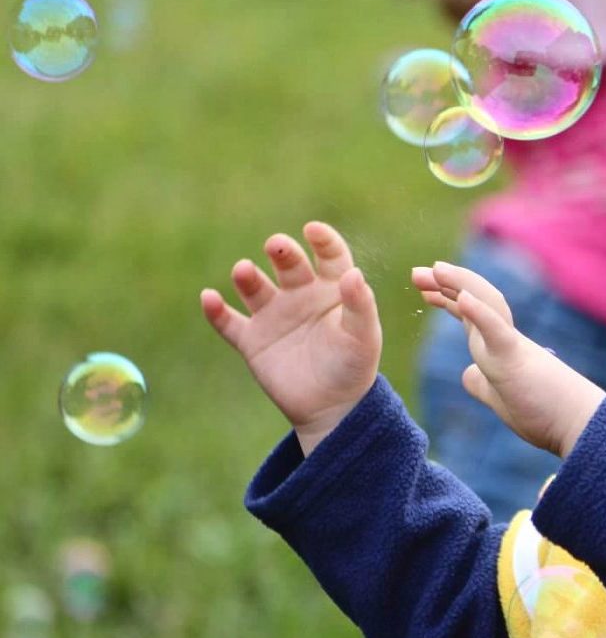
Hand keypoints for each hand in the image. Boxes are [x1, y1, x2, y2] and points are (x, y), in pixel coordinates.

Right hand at [200, 222, 380, 455]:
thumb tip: (354, 274)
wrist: (332, 408)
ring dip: (247, 277)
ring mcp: (274, 316)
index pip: (329, 256)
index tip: (313, 230)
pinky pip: (228, 322)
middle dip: (282, 252)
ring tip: (244, 270)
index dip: (323, 240)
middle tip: (276, 245)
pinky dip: (216, 311)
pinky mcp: (252, 340)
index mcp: (332, 289)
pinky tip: (209, 298)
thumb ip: (361, 305)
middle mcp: (301, 295)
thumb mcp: (364, 337)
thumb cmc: (354, 367)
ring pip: (255, 287)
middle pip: (289, 264)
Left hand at [411, 262, 604, 456]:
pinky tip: (461, 297)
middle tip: (416, 272)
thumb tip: (468, 375)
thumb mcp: (501, 399)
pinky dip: (479, 312)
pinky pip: (496, 332)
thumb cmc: (546, 414)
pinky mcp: (517, 361)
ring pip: (486, 305)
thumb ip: (484, 384)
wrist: (580, 426)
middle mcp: (506, 341)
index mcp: (501, 350)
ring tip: (436, 270)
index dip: (448, 298)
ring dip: (460, 285)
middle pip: (473, 302)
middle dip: (445, 284)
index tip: (425, 288)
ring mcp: (512, 347)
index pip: (470, 316)